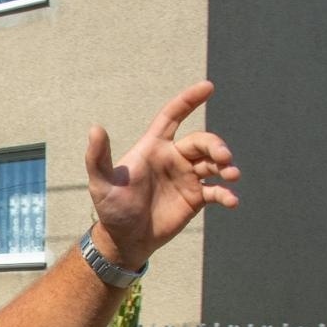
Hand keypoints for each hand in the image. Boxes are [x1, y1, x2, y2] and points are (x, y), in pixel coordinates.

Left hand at [85, 81, 240, 266]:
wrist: (125, 239)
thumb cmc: (111, 209)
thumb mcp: (101, 183)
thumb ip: (98, 157)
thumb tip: (95, 128)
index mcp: (154, 147)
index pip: (173, 116)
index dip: (189, 100)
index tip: (208, 87)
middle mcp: (174, 158)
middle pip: (202, 141)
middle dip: (216, 146)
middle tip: (224, 158)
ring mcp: (187, 177)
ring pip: (214, 163)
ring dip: (226, 167)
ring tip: (231, 175)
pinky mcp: (196, 198)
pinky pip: (216, 191)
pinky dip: (226, 194)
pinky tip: (231, 201)